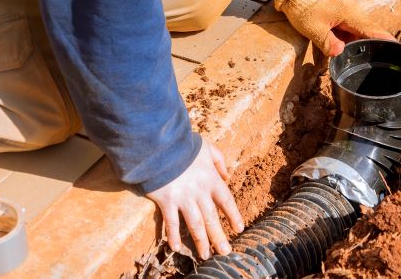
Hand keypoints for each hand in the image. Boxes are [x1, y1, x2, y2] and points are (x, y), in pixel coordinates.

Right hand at [147, 138, 242, 258]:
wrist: (161, 144)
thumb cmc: (184, 144)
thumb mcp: (207, 147)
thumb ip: (219, 161)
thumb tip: (227, 176)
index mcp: (211, 178)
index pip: (226, 201)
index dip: (233, 215)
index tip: (239, 228)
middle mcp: (199, 191)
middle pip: (212, 218)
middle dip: (219, 236)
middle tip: (225, 251)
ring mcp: (183, 197)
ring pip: (195, 224)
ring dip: (201, 241)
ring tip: (205, 255)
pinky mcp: (166, 200)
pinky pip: (171, 222)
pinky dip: (173, 235)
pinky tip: (176, 247)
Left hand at [274, 0, 394, 56]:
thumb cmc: (303, 5)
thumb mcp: (313, 28)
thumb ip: (327, 43)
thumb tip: (340, 53)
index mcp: (350, 14)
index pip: (372, 31)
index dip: (385, 40)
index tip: (398, 48)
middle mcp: (353, 10)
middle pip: (365, 32)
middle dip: (364, 46)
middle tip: (368, 61)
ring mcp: (346, 8)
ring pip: (354, 29)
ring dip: (350, 40)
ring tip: (344, 52)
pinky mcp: (339, 8)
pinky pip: (346, 24)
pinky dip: (342, 34)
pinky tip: (333, 42)